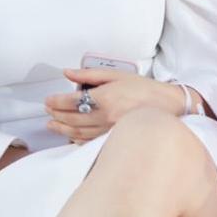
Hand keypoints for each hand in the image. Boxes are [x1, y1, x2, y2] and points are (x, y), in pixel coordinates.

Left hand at [44, 68, 184, 144]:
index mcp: (105, 98)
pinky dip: (76, 140)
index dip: (56, 101)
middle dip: (56, 114)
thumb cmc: (144, 89)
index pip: (72, 102)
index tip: (48, 100)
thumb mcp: (116, 76)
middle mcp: (106, 117)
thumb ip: (88, 75)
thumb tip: (67, 73)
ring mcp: (110, 132)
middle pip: (72, 119)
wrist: (168, 107)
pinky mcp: (114, 141)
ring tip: (52, 124)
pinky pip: (90, 143)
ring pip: (78, 133)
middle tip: (47, 110)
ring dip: (62, 128)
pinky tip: (69, 136)